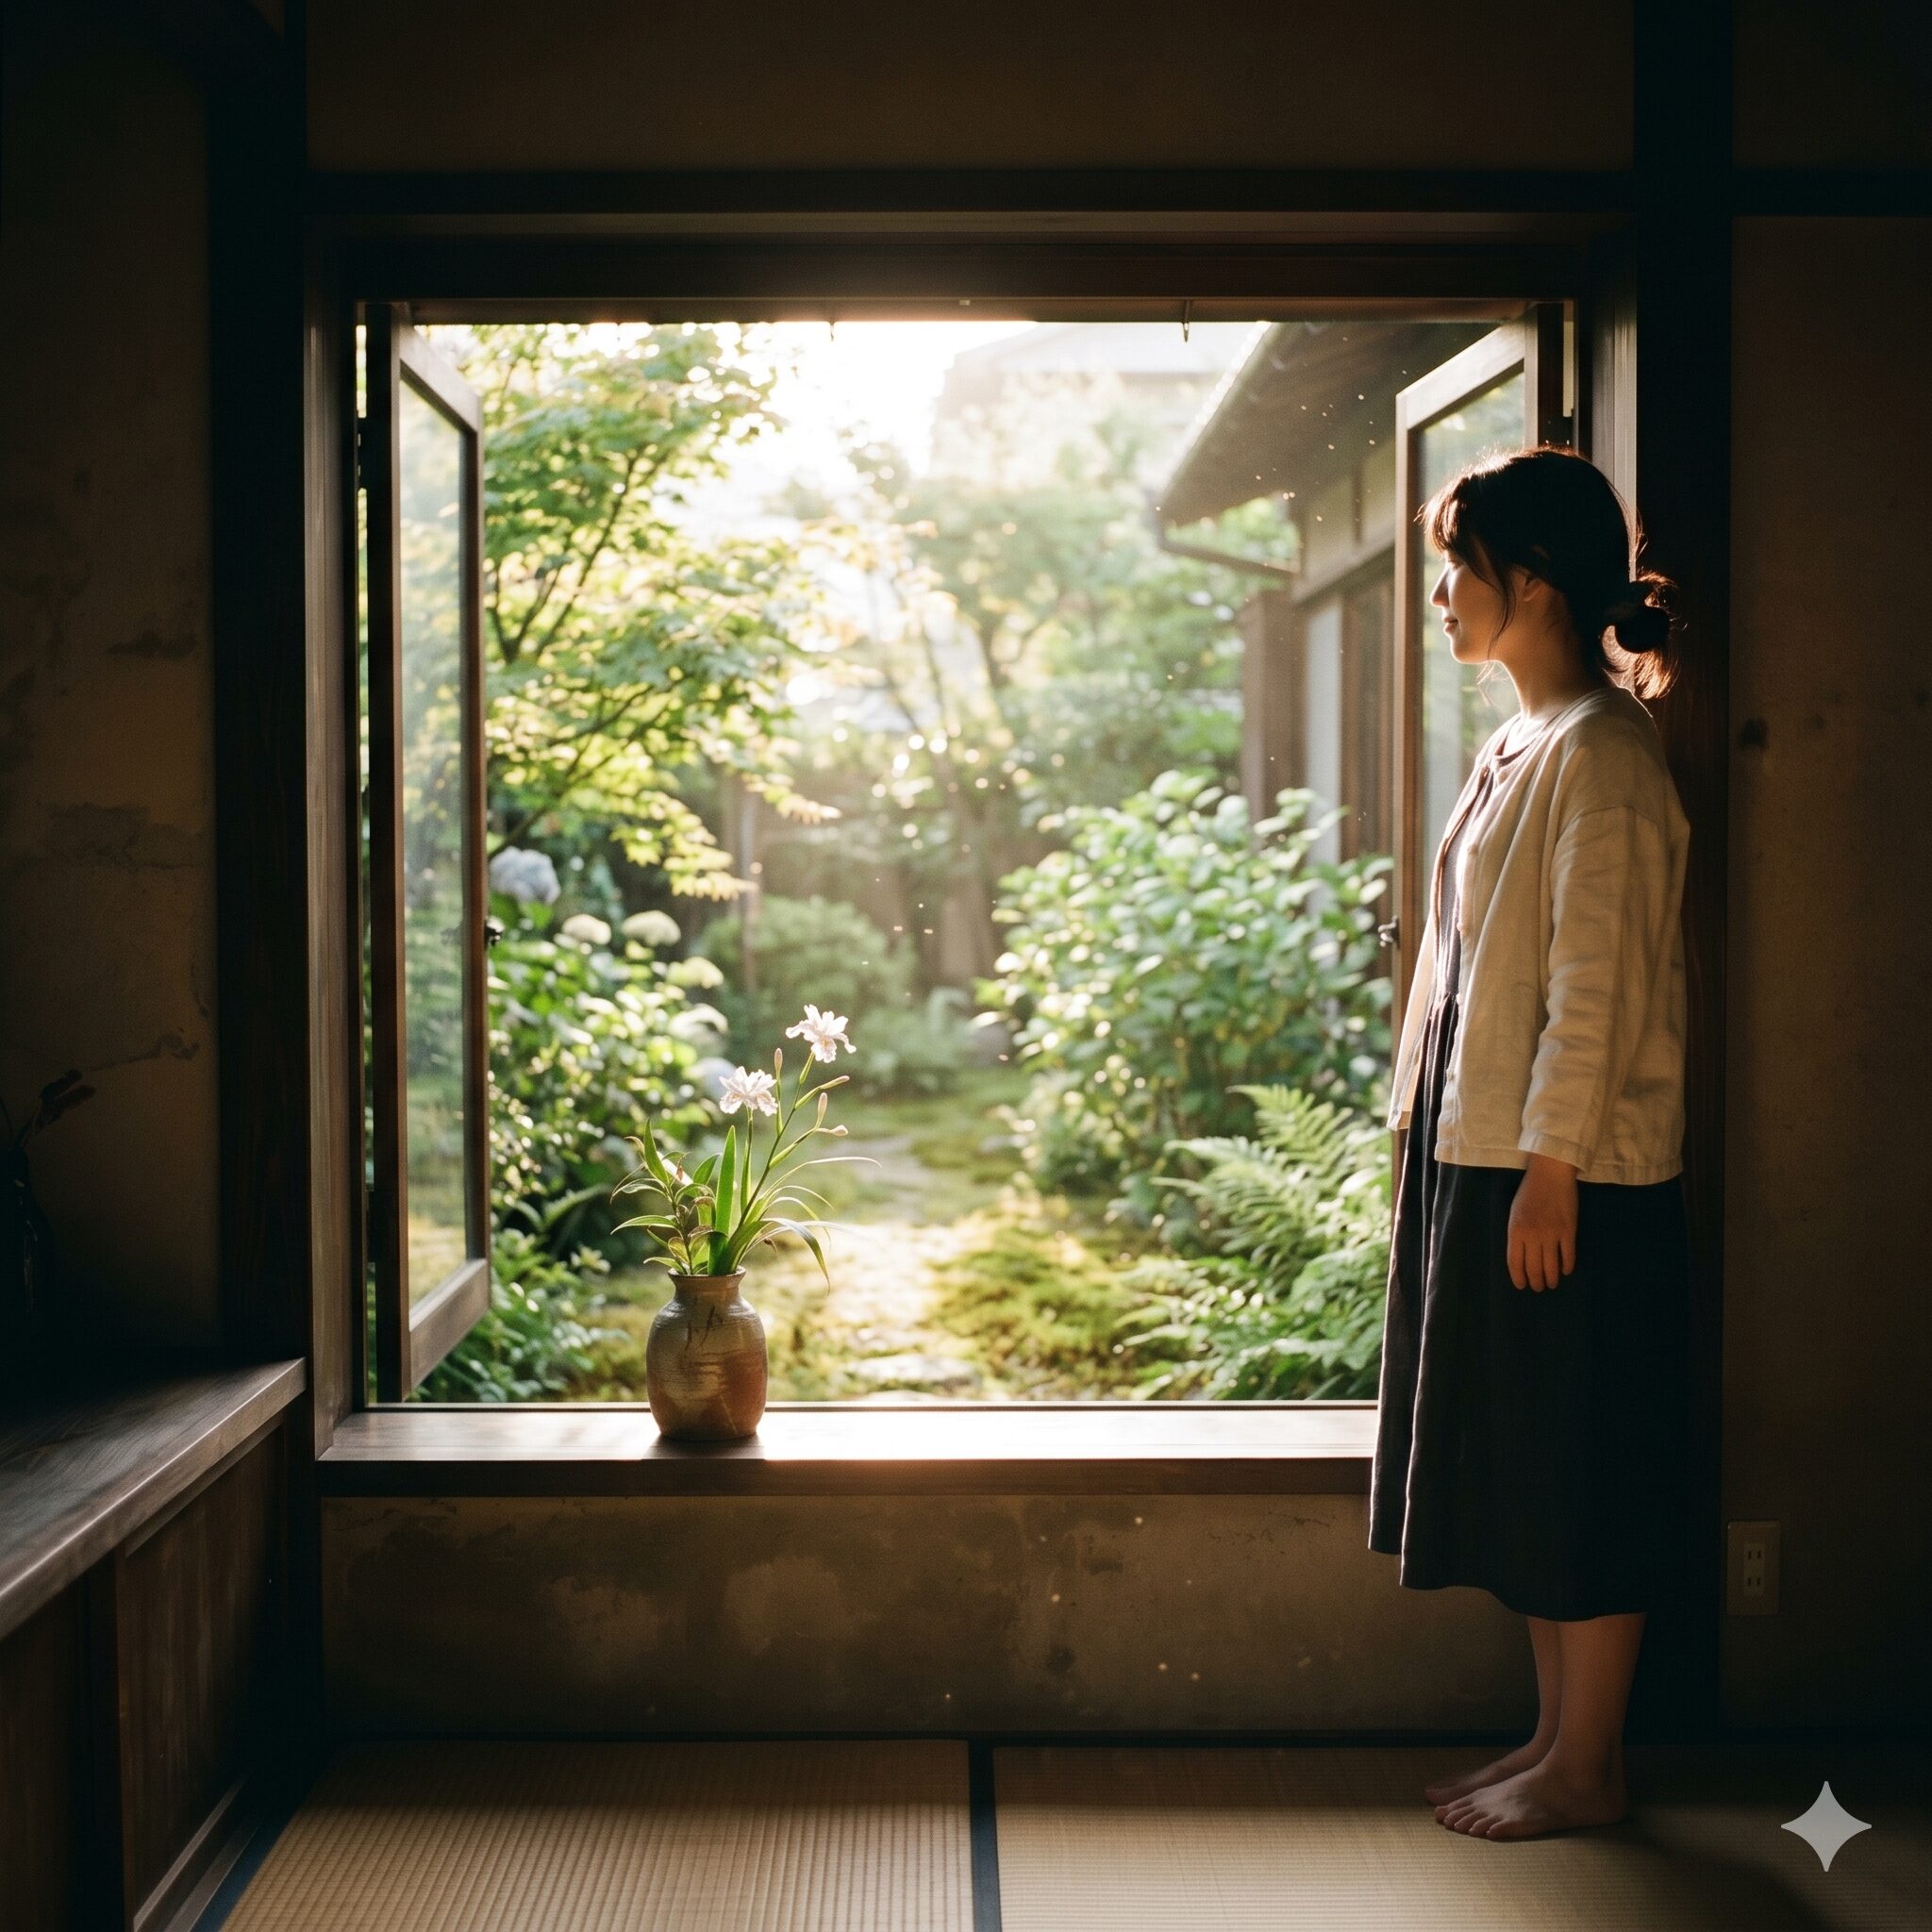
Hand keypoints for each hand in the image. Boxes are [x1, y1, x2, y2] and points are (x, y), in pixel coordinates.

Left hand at [1508, 1153, 1577, 1290]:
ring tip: (1552, 1283)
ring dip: (1551, 1279)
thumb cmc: (1530, 1192)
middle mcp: (1532, 1235)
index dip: (1518, 1277)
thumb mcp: (1515, 1213)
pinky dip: (1567, 1266)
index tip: (1521, 1286)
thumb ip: (1517, 1234)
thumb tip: (1521, 1255)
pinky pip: (1568, 1256)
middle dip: (1535, 1282)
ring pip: (1551, 1266)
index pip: (1515, 1262)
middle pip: (1533, 1268)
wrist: (1550, 1174)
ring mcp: (1552, 1234)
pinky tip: (1565, 1270)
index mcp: (1515, 1230)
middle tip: (1538, 1287)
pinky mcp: (1569, 1231)